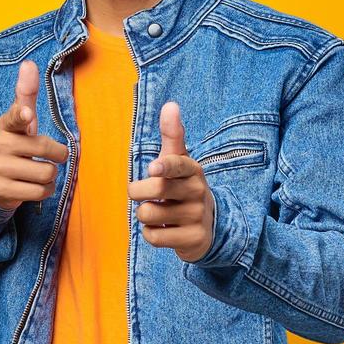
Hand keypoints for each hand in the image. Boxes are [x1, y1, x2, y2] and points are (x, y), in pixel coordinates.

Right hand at [0, 60, 69, 211]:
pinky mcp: (2, 191)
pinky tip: (36, 185)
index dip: (23, 115)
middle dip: (57, 155)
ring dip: (51, 175)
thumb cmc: (13, 142)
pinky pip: (40, 192)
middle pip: (45, 150)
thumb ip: (26, 94)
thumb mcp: (18, 119)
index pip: (15, 117)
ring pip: (46, 173)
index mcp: (5, 124)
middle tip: (51, 156)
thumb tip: (29, 63)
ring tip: (39, 171)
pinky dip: (46, 190)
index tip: (28, 115)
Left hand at [128, 101, 214, 262]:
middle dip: (137, 192)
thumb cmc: (183, 186)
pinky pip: (153, 236)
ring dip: (144, 215)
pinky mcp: (193, 239)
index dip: (165, 166)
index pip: (178, 164)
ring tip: (159, 213)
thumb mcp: (179, 161)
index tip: (153, 168)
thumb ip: (172, 135)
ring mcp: (197, 216)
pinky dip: (151, 233)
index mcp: (192, 169)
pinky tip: (164, 229)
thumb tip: (170, 104)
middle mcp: (198, 191)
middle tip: (145, 195)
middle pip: (154, 189)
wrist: (206, 224)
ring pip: (148, 214)